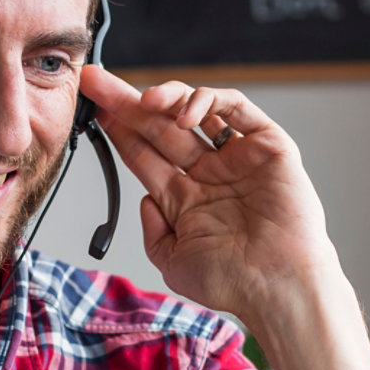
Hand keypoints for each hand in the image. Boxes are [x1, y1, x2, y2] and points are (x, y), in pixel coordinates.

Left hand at [79, 66, 339, 327]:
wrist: (277, 286)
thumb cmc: (232, 281)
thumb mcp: (173, 260)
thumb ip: (152, 230)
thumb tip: (142, 199)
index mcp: (184, 198)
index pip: (143, 155)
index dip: (118, 132)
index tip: (92, 112)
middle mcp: (208, 173)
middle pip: (159, 127)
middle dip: (126, 103)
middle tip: (96, 83)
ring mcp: (236, 157)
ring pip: (194, 111)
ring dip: (165, 97)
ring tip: (143, 100)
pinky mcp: (267, 144)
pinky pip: (235, 108)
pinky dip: (208, 101)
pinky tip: (185, 113)